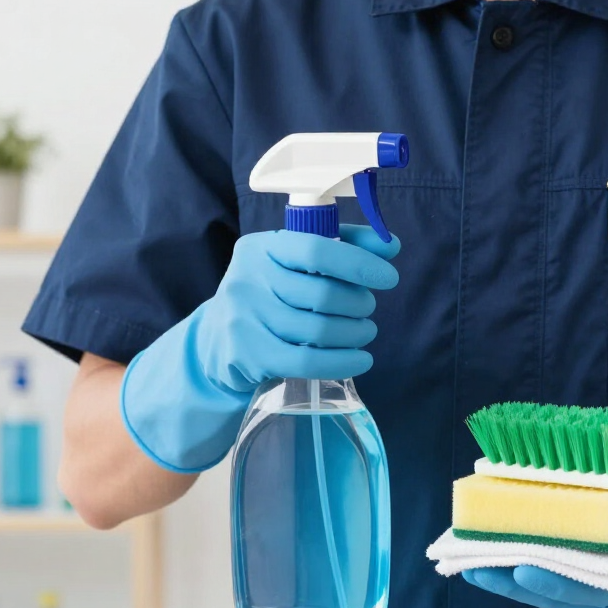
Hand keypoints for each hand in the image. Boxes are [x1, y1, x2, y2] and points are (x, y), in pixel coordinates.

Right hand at [195, 226, 398, 390]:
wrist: (218, 341)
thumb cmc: (271, 295)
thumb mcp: (297, 264)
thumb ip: (344, 247)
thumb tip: (389, 246)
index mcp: (262, 247)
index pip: (317, 249)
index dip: (358, 263)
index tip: (388, 277)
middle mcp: (248, 280)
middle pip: (324, 294)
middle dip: (359, 304)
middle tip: (366, 309)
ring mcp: (245, 319)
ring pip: (320, 329)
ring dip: (356, 333)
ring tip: (364, 332)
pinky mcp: (249, 356)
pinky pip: (308, 361)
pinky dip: (344, 362)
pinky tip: (361, 360)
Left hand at [462, 452, 607, 607]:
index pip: (590, 594)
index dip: (556, 585)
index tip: (524, 570)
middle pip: (557, 596)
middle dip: (514, 584)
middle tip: (476, 567)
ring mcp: (596, 589)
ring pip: (546, 589)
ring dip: (507, 578)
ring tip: (469, 561)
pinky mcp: (584, 575)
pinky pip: (548, 573)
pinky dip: (519, 563)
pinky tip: (491, 549)